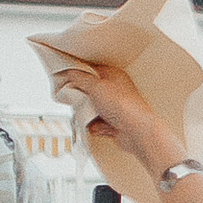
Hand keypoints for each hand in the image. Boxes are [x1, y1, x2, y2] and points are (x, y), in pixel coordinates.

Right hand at [64, 69, 185, 188]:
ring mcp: (115, 107)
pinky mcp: (114, 123)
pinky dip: (95, 126)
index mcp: (114, 76)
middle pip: (89, 90)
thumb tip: (69, 72)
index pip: (91, 70)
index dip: (77, 73)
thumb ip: (80, 78)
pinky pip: (96, 123)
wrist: (138, 133)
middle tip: (75, 99)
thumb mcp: (96, 86)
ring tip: (89, 116)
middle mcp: (115, 90)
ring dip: (87, 114)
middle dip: (81, 97)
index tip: (64, 78)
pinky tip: (99, 127)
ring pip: (91, 108)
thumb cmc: (123, 106)